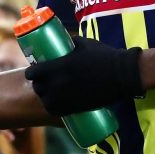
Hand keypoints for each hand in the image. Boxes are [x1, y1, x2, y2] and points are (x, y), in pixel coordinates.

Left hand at [24, 36, 142, 116]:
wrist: (123, 75)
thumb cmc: (104, 56)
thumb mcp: (83, 43)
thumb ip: (69, 44)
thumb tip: (61, 42)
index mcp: (59, 66)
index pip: (33, 73)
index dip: (31, 72)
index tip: (34, 70)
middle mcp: (59, 83)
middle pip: (37, 87)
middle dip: (38, 84)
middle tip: (43, 81)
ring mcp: (67, 97)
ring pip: (45, 101)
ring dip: (44, 97)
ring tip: (49, 93)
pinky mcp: (76, 107)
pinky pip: (56, 111)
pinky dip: (53, 108)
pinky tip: (55, 104)